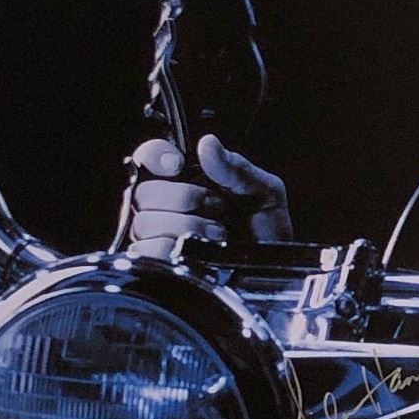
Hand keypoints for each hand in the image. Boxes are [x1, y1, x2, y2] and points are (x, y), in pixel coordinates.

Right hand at [126, 134, 291, 259]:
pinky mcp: (157, 264)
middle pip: (145, 192)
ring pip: (145, 222)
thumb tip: (208, 144)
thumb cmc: (269, 234)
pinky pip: (147, 250)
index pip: (148, 157)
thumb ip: (236, 167)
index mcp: (189, 180)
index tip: (177, 164)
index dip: (155, 156)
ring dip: (187, 227)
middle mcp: (168, 206)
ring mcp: (159, 236)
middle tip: (217, 208)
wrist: (273, 274)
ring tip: (217, 234)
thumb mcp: (264, 192)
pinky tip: (200, 255)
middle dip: (184, 198)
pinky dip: (174, 250)